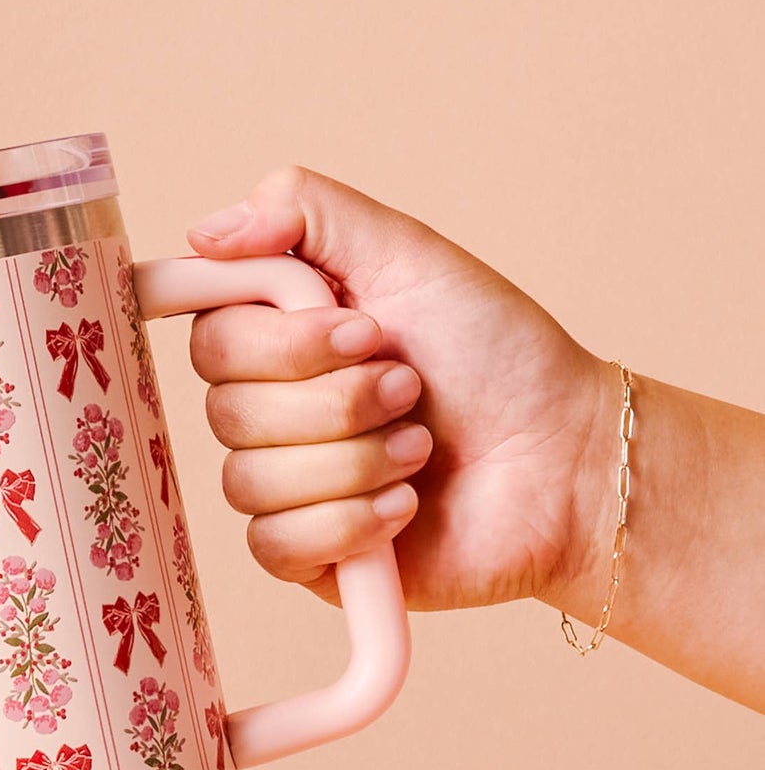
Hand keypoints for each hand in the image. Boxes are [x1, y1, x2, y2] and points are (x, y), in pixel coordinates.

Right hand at [187, 167, 616, 610]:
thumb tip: (204, 231)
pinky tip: (405, 506)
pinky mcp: (305, 557)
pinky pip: (276, 543)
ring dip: (356, 460)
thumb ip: (304, 212)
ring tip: (420, 449)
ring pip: (251, 480)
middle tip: (410, 388)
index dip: (279, 341)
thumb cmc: (498, 357)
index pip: (210, 338)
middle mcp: (271, 412)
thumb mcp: (408, 253)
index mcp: (281, 340)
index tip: (360, 330)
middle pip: (227, 411)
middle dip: (336, 401)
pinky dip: (352, 521)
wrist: (565, 461)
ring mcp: (283, 489)